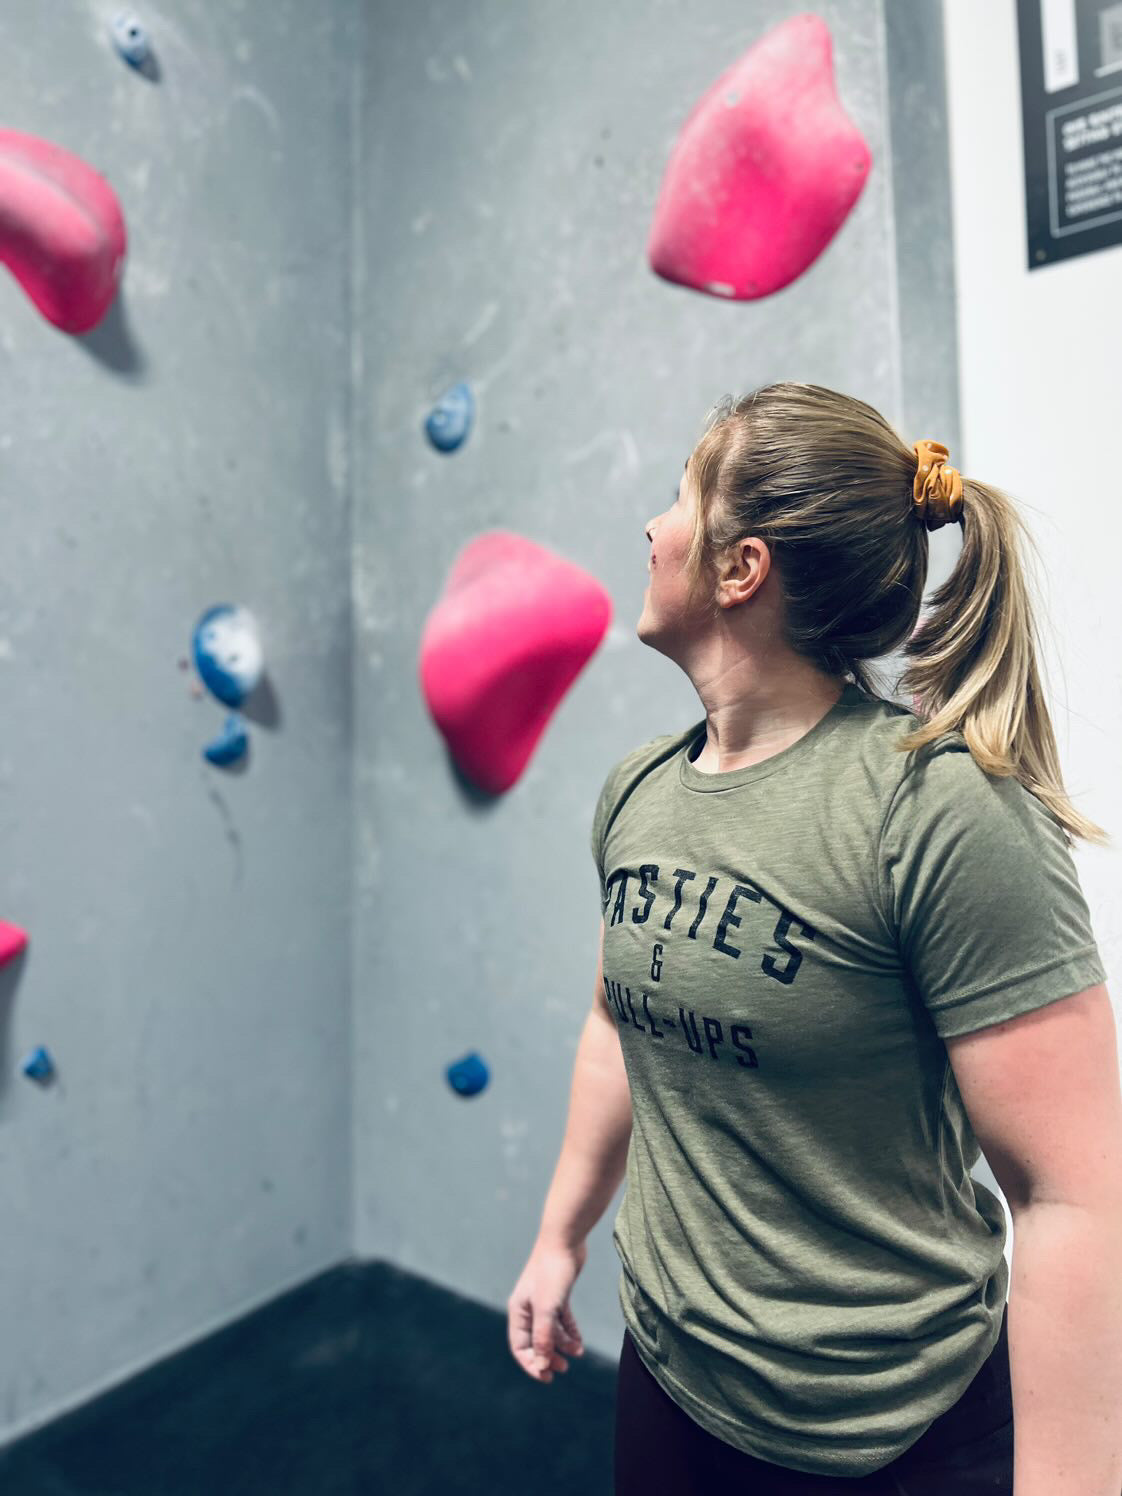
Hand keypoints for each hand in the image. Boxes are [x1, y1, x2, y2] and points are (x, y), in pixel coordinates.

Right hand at [507, 1237, 587, 1381]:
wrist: (565, 1240)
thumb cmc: (552, 1272)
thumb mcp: (547, 1308)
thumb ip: (543, 1338)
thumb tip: (541, 1365)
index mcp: (518, 1311)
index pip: (520, 1346)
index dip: (532, 1364)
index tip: (547, 1377)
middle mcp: (529, 1308)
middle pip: (535, 1341)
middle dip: (548, 1357)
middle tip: (563, 1370)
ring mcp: (544, 1301)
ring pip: (551, 1331)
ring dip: (563, 1345)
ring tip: (578, 1353)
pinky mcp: (559, 1295)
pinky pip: (562, 1320)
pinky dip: (570, 1332)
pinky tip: (580, 1343)